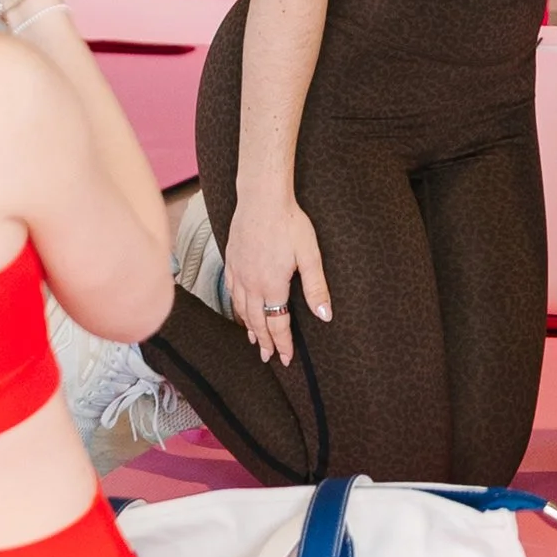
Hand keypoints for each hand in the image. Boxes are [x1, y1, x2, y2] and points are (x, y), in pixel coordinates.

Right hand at [222, 191, 331, 368]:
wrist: (261, 198)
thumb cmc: (289, 223)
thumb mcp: (309, 255)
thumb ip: (316, 287)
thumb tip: (325, 316)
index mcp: (272, 286)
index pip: (278, 323)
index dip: (282, 343)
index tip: (285, 358)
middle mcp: (251, 284)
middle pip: (257, 321)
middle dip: (265, 341)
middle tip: (268, 357)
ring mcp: (238, 273)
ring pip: (242, 309)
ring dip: (249, 328)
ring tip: (254, 341)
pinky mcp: (231, 260)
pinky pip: (231, 291)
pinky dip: (236, 307)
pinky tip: (239, 309)